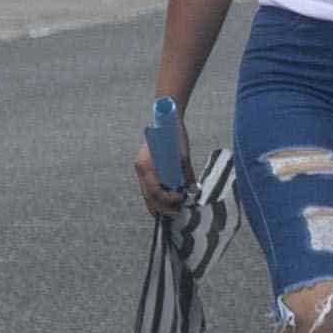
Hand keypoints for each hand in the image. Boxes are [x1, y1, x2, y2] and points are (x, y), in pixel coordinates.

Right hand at [135, 97, 185, 215]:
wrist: (167, 117)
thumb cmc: (175, 133)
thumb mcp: (183, 153)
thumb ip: (186, 172)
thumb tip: (192, 189)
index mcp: (146, 164)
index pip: (154, 190)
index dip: (166, 200)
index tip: (180, 201)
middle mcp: (141, 168)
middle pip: (148, 196)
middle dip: (161, 208)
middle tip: (176, 214)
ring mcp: (142, 169)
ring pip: (147, 193)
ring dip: (158, 204)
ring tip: (172, 212)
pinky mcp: (146, 168)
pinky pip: (150, 187)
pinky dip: (158, 196)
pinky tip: (167, 202)